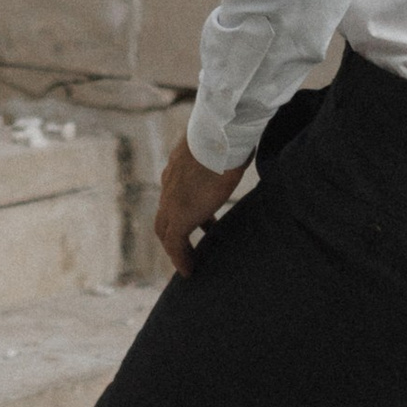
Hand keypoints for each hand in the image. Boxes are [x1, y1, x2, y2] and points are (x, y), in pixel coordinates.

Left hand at [153, 129, 244, 277]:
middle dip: (174, 234)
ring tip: (189, 264)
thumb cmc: (228, 135)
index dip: (181, 212)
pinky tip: (189, 271)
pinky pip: (175, 244)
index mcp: (178, 168)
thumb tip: (243, 147)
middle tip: (188, 248)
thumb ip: (223, 151)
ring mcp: (171, 200)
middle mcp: (169, 184)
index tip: (197, 223)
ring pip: (165, 231)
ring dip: (176, 249)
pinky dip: (180, 258)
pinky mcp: (180, 215)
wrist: (219, 136)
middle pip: (163, 217)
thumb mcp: (221, 145)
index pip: (173, 195)